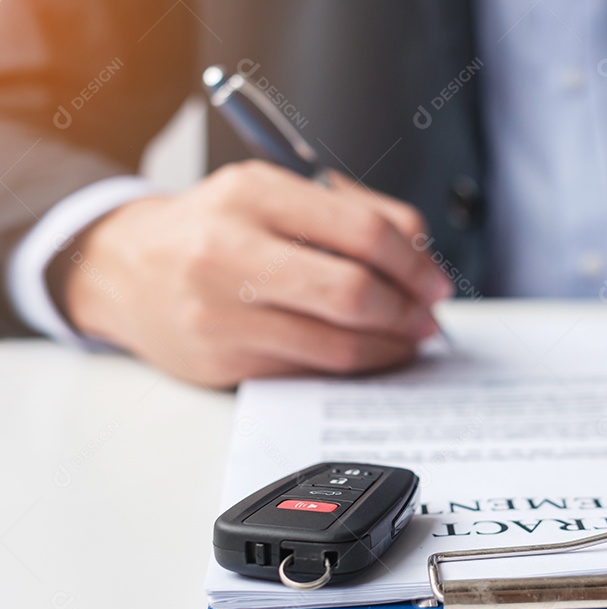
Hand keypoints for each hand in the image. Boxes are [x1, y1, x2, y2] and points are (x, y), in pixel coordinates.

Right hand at [46, 161, 451, 387]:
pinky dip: (356, 365)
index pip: (363, 231)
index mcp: (254, 193)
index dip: (414, 263)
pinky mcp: (221, 361)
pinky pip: (311, 371)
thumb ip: (352, 211)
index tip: (436, 280)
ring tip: (408, 337)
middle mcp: (231, 250)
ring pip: (338, 344)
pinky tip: (371, 354)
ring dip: (390, 346)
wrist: (125, 269)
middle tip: (428, 315)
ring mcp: (220, 312)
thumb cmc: (216, 228)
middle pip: (354, 292)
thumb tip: (422, 254)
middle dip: (407, 309)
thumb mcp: (274, 194)